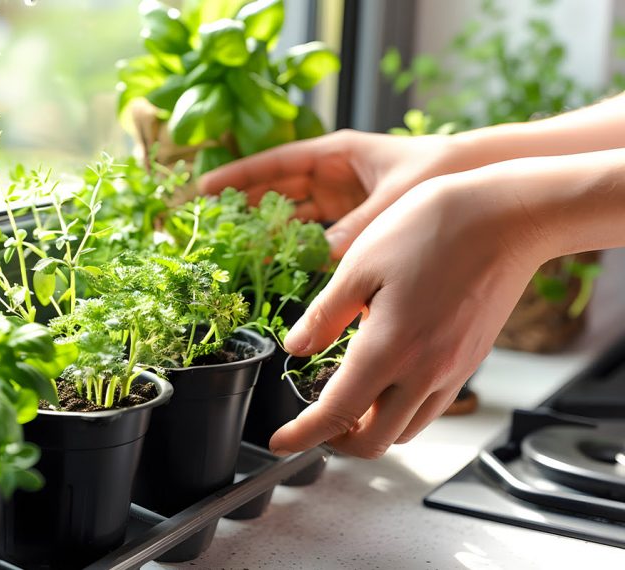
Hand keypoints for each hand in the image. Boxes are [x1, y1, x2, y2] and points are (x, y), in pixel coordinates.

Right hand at [199, 130, 472, 257]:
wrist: (478, 177)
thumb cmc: (437, 172)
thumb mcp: (392, 199)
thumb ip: (355, 229)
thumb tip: (319, 258)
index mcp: (335, 154)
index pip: (274, 164)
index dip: (238, 176)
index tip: (205, 188)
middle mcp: (332, 175)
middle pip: (275, 189)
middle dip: (243, 204)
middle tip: (209, 223)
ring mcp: (341, 198)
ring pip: (291, 214)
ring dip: (267, 230)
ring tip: (233, 249)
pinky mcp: (353, 221)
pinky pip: (314, 234)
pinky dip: (296, 248)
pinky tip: (275, 265)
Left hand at [270, 164, 553, 458]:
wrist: (509, 215)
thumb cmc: (434, 228)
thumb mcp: (360, 264)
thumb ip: (325, 315)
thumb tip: (296, 348)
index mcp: (389, 349)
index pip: (337, 416)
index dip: (302, 436)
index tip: (281, 441)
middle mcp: (425, 372)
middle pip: (376, 441)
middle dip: (338, 441)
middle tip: (315, 420)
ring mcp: (454, 371)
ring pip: (406, 429)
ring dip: (372, 426)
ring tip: (349, 398)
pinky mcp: (471, 361)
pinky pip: (432, 406)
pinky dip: (401, 408)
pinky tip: (386, 376)